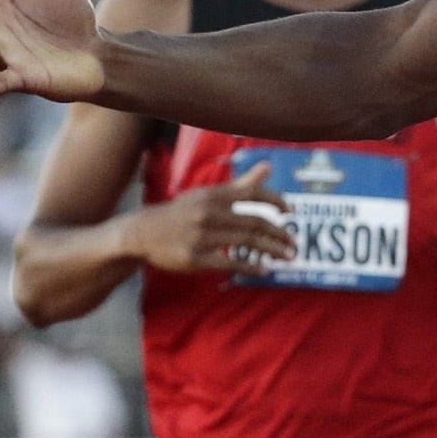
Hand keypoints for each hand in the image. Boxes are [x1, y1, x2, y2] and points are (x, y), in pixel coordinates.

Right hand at [125, 162, 296, 274]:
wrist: (142, 233)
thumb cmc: (181, 212)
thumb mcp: (207, 194)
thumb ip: (241, 184)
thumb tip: (268, 166)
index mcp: (213, 195)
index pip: (253, 194)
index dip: (277, 201)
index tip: (291, 212)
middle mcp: (208, 213)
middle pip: (255, 222)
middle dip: (280, 234)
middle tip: (294, 243)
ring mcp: (201, 236)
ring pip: (247, 243)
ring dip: (272, 250)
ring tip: (288, 257)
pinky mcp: (195, 258)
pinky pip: (230, 263)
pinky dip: (251, 267)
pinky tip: (264, 270)